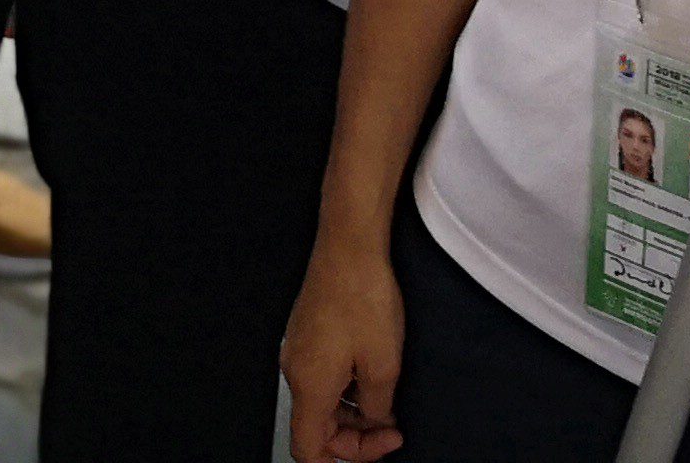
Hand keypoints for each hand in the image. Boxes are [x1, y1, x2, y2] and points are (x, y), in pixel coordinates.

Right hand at [280, 226, 405, 460]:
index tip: (381, 446)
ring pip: (322, 401)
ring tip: (389, 398)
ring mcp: (298, 349)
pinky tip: (373, 371)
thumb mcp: (384, 365)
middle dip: (358, 434)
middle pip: (318, 427)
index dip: (345, 459)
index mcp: (309, 385)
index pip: (307, 449)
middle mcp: (295, 370)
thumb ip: (378, 408)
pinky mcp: (306, 332)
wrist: (349, 246)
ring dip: (355, 410)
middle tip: (394, 427)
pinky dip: (347, 386)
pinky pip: (322, 375)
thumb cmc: (363, 297)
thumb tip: (376, 421)